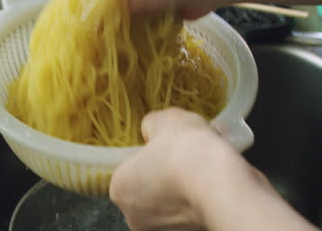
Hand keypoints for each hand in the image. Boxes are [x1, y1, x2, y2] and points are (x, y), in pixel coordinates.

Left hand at [108, 108, 253, 229]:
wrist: (221, 182)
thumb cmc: (183, 149)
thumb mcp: (163, 119)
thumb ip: (151, 125)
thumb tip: (153, 130)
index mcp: (119, 189)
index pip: (131, 170)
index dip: (150, 156)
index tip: (168, 147)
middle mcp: (135, 217)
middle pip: (150, 189)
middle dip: (166, 175)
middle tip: (187, 156)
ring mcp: (164, 230)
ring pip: (172, 203)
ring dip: (185, 187)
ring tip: (205, 166)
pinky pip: (193, 211)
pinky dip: (202, 199)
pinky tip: (216, 181)